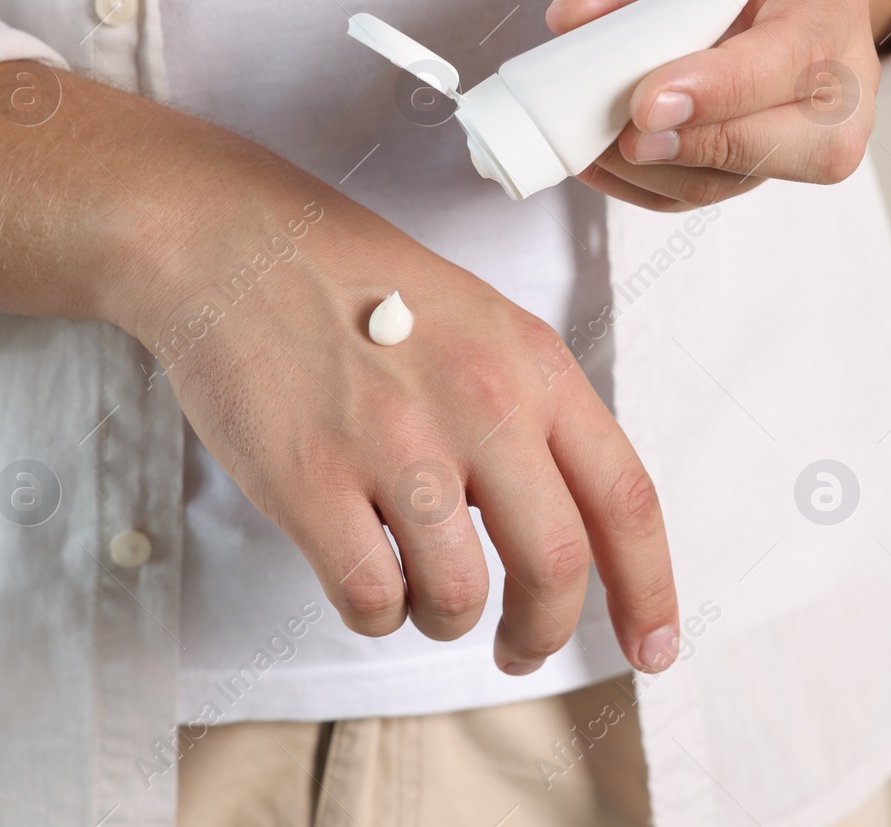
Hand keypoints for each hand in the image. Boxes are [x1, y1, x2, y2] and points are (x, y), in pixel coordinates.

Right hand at [128, 181, 680, 674]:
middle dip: (543, 632)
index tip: (653, 647)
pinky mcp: (311, 479)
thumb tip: (569, 526)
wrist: (237, 243)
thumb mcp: (484, 324)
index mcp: (534, 365)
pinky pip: (370, 598)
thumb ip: (534, 415)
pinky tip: (363, 574)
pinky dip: (374, 611)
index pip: (626, 498)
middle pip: (555, 566)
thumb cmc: (359, 288)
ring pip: (459, 598)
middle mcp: (481, 402)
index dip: (650, 588)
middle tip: (519, 647)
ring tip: (418, 591)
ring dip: (446, 620)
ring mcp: (395, 442)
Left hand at [545, 0, 890, 210]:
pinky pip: (708, 193)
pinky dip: (646, 184)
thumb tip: (574, 15)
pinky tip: (599, 158)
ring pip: (747, 178)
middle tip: (625, 137)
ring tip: (593, 142)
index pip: (797, 55)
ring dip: (661, 170)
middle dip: (703, 145)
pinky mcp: (763, 166)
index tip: (647, 101)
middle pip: (803, 143)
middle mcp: (839, 77)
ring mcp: (809, 133)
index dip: (724, 88)